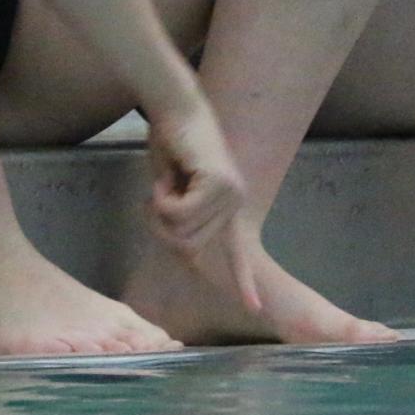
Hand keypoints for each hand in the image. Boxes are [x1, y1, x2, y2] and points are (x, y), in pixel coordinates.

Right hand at [146, 98, 259, 310]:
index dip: (242, 279)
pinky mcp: (219, 184)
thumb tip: (188, 253)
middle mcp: (234, 202)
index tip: (255, 308)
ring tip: (167, 180)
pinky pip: (179, 214)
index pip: (237, 250)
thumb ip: (180, 219)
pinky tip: (169, 174)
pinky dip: (162, 198)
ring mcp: (230, 194)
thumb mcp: (173, 189)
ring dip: (160, 209)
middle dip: (161, 225)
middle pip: (186, 247)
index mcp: (227, 206)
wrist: (175, 105)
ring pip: (181, 233)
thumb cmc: (170, 141)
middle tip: (159, 192)